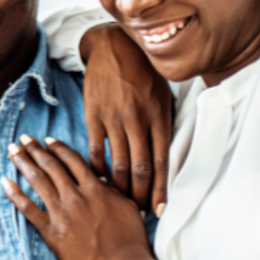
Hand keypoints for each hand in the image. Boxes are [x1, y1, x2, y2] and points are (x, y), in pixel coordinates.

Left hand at [0, 135, 152, 259]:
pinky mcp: (51, 232)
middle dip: (35, 149)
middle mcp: (76, 196)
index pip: (72, 160)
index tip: (47, 139)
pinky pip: (28, 209)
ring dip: (23, 162)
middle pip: (51, 165)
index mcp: (95, 188)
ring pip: (38, 180)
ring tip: (12, 151)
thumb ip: (110, 191)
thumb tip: (98, 178)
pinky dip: (14, 194)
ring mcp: (62, 213)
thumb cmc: (130, 241)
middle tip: (23, 138)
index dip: (58, 147)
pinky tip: (4, 182)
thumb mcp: (126, 207)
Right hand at [78, 24, 172, 214]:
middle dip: (140, 195)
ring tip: (120, 201)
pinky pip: (96, 151)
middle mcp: (138, 121)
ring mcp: (115, 119)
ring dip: (120, 188)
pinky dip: (97, 170)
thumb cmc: (143, 73)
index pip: (162, 162)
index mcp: (159, 117)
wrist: (114, 48)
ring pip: (119, 164)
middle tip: (137, 211)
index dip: (161, 189)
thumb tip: (164, 156)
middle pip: (140, 169)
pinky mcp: (94, 116)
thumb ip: (164, 124)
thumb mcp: (163, 96)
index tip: (159, 210)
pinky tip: (99, 181)